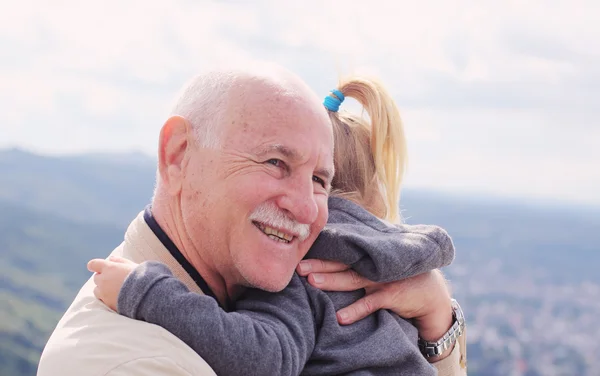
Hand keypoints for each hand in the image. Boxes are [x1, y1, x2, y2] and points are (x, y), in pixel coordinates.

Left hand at [87, 255, 137, 310]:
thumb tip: (111, 259)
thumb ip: (120, 261)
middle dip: (102, 278)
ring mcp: (104, 293)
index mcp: (109, 268)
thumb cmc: (141, 277)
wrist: (145, 294)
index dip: (95, 266)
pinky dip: (107, 299)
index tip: (98, 268)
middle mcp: (103, 280)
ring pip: (96, 290)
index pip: (93, 264)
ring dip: (102, 289)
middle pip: (96, 278)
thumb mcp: (132, 265)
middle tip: (114, 280)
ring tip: (114, 290)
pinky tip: (117, 298)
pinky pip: (103, 300)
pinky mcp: (108, 304)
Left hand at [297, 259, 454, 358]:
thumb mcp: (383, 262)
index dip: (323, 250)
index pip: (342, 250)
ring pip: (353, 279)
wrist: (432, 292)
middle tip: (299, 267)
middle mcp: (374, 263)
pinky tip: (340, 318)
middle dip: (320, 264)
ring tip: (312, 282)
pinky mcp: (393, 294)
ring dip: (332, 281)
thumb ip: (362, 256)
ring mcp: (383, 277)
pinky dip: (356, 310)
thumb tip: (336, 250)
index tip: (301, 251)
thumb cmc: (401, 275)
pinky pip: (371, 303)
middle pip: (342, 262)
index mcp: (369, 254)